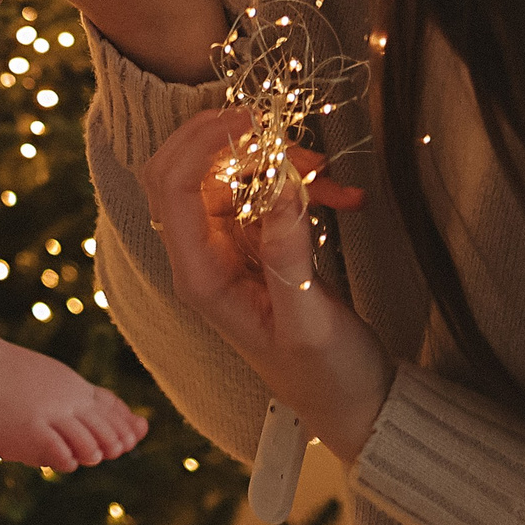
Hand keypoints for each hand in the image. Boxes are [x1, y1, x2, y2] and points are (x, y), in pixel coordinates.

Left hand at [145, 107, 391, 461]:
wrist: (352, 403)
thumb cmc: (327, 376)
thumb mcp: (311, 320)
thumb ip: (289, 254)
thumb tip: (279, 184)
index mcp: (198, 276)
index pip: (172, 188)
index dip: (204, 142)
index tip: (255, 121)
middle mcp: (201, 256)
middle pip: (182, 169)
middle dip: (225, 137)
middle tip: (280, 128)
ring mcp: (225, 247)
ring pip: (225, 173)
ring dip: (271, 157)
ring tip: (326, 170)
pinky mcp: (255, 242)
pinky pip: (262, 189)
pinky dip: (296, 180)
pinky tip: (341, 192)